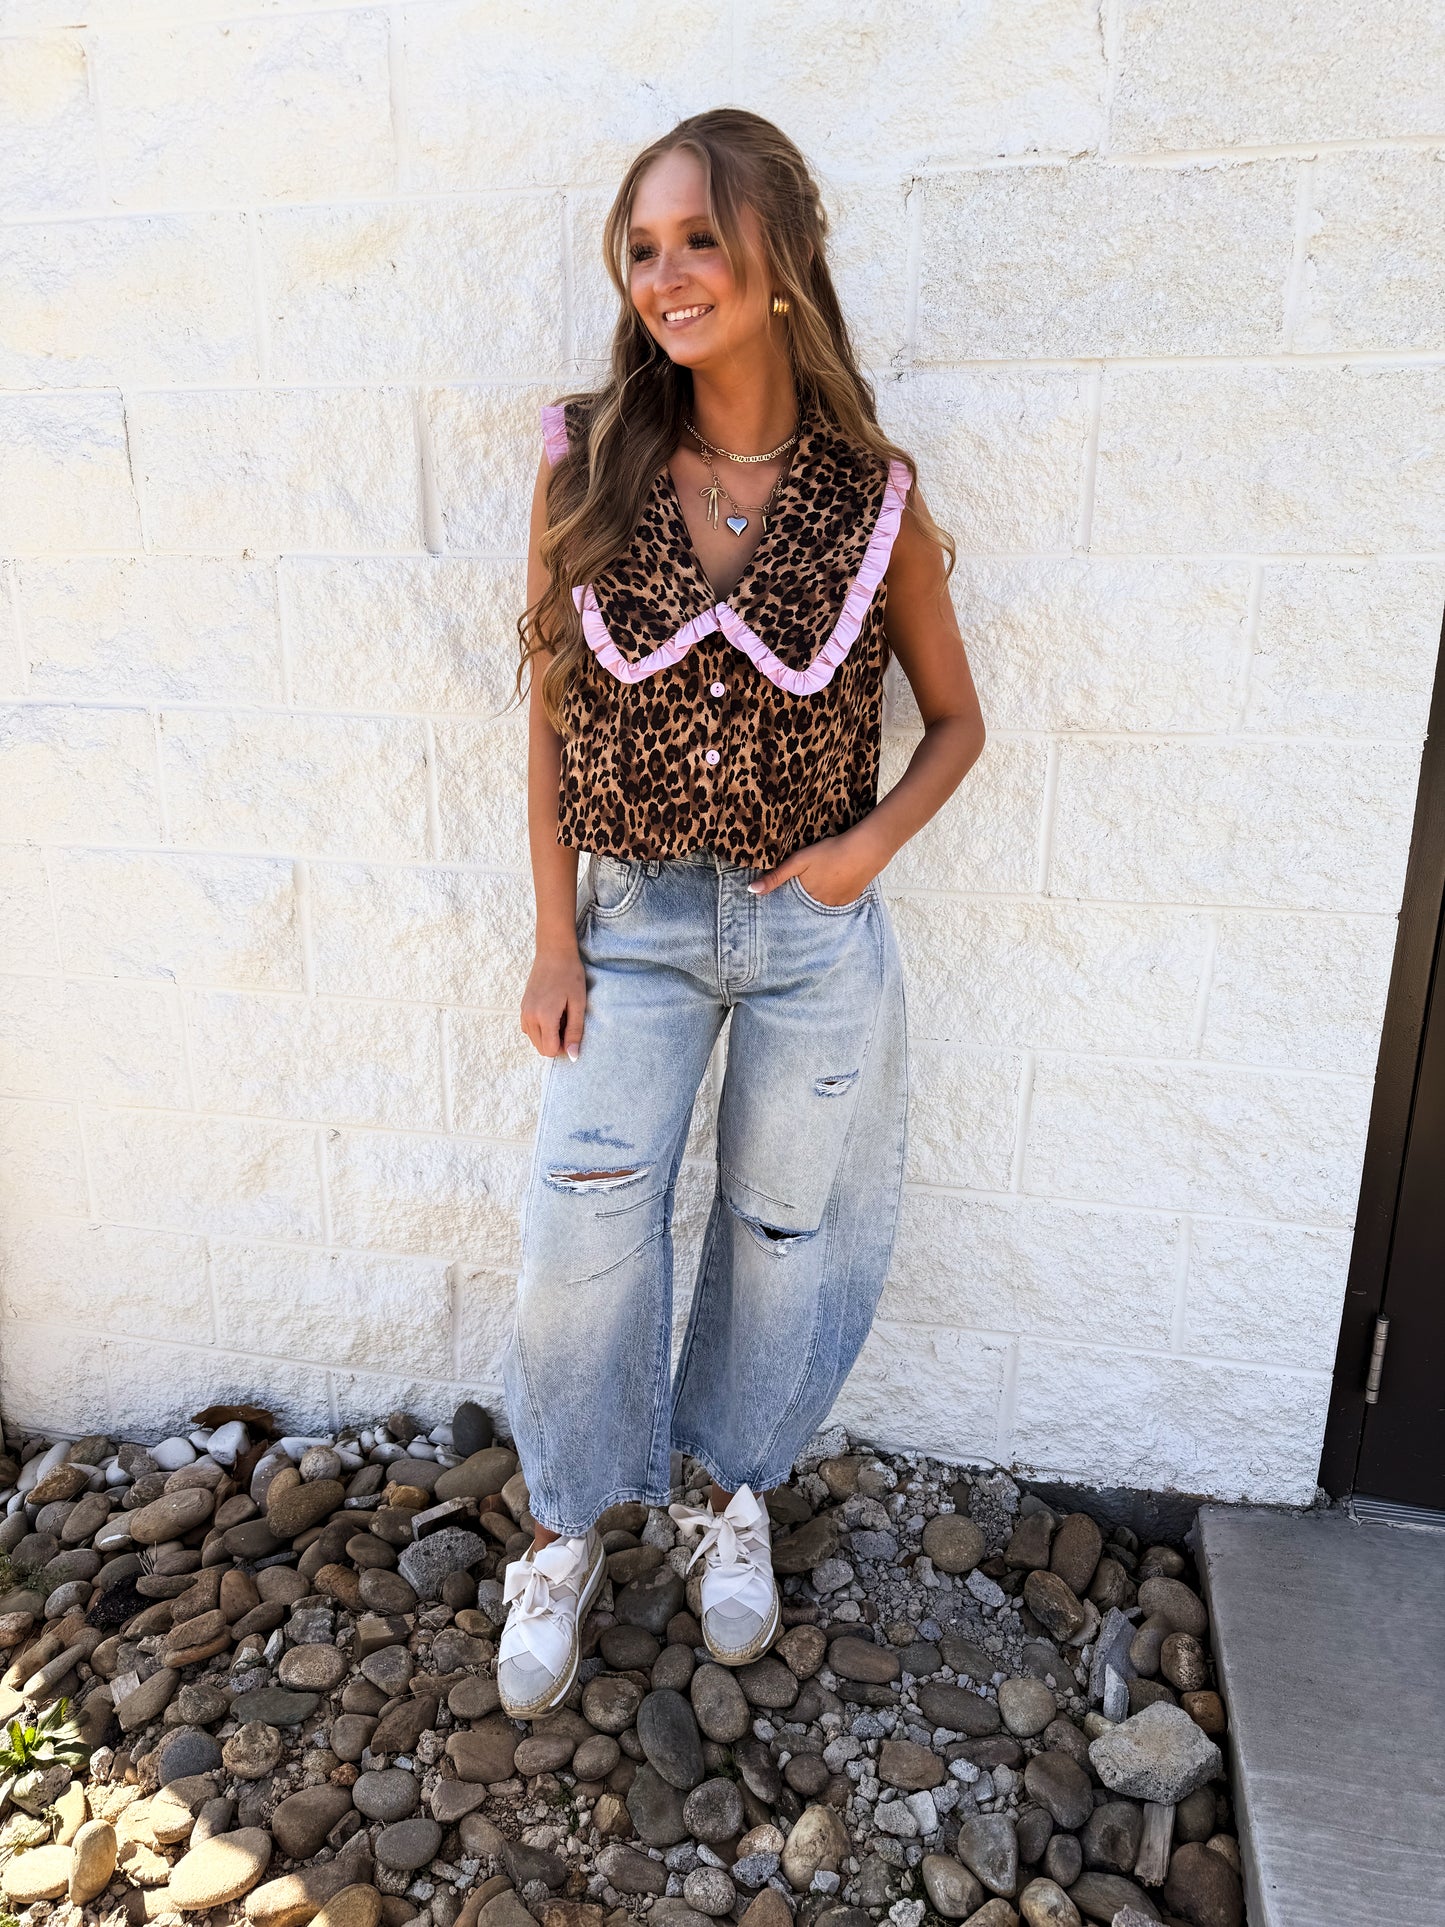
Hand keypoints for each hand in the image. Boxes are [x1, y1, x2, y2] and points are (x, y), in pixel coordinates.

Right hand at [521, 944, 587, 1058]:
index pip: (550, 1051)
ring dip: (548, 1035)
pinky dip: (541, 1028)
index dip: (565, 1047)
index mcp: (544, 1017)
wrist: (554, 953)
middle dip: (556, 1042)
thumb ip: (575, 1031)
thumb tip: (573, 1056)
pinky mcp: (522, 1007)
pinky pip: (530, 1029)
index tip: (573, 1031)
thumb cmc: (570, 976)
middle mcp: (529, 1017)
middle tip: (568, 1021)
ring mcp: (523, 1012)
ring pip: (535, 1040)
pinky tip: (551, 1012)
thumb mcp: (578, 1004)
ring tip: (560, 1015)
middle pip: (541, 1048)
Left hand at [747, 829, 881, 906]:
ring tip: (822, 878)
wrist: (865, 849)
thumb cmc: (830, 852)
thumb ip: (775, 877)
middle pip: (806, 903)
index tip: (789, 889)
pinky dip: (832, 893)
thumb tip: (751, 891)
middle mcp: (821, 906)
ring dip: (818, 895)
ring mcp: (837, 905)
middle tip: (811, 877)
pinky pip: (835, 901)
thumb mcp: (798, 861)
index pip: (791, 903)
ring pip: (821, 903)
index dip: (789, 895)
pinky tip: (834, 880)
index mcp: (807, 898)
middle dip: (803, 895)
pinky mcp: (850, 899)